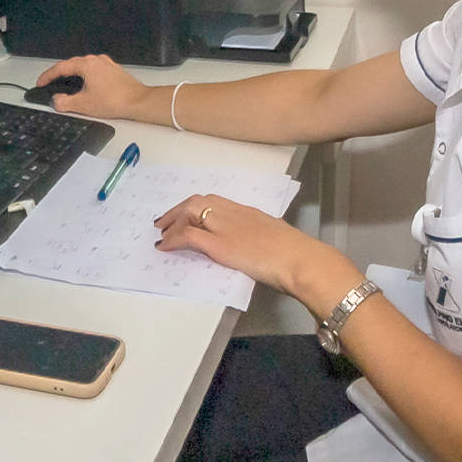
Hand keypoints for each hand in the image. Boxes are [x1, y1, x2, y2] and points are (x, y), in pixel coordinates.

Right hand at [34, 54, 156, 120]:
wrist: (138, 102)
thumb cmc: (114, 100)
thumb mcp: (83, 104)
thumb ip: (64, 102)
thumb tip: (56, 101)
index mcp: (86, 65)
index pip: (60, 67)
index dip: (47, 76)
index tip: (40, 83)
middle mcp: (96, 60)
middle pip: (71, 65)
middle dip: (58, 75)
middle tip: (49, 84)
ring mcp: (106, 64)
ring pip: (83, 67)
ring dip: (72, 76)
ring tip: (65, 86)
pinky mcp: (113, 71)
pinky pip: (94, 71)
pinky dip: (84, 78)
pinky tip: (85, 88)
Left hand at [153, 193, 347, 300]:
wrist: (299, 259)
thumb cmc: (295, 254)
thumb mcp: (275, 238)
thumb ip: (260, 238)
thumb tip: (254, 247)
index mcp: (248, 212)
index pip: (215, 201)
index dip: (196, 206)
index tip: (186, 215)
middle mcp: (234, 214)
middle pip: (199, 201)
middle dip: (178, 210)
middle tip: (165, 222)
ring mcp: (225, 228)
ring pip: (190, 212)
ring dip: (172, 221)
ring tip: (162, 234)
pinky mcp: (220, 245)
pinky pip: (188, 236)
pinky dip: (173, 239)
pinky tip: (165, 247)